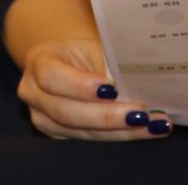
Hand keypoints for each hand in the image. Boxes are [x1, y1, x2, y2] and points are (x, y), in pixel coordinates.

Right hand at [17, 38, 172, 141]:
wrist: (69, 63)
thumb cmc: (85, 51)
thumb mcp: (94, 46)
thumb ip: (112, 60)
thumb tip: (148, 73)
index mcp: (40, 62)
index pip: (52, 76)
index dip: (80, 86)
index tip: (111, 89)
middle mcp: (34, 93)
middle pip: (66, 111)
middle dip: (107, 116)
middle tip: (141, 114)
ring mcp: (43, 119)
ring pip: (81, 132)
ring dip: (121, 131)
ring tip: (153, 124)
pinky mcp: (59, 136)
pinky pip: (90, 140)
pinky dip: (120, 136)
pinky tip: (146, 131)